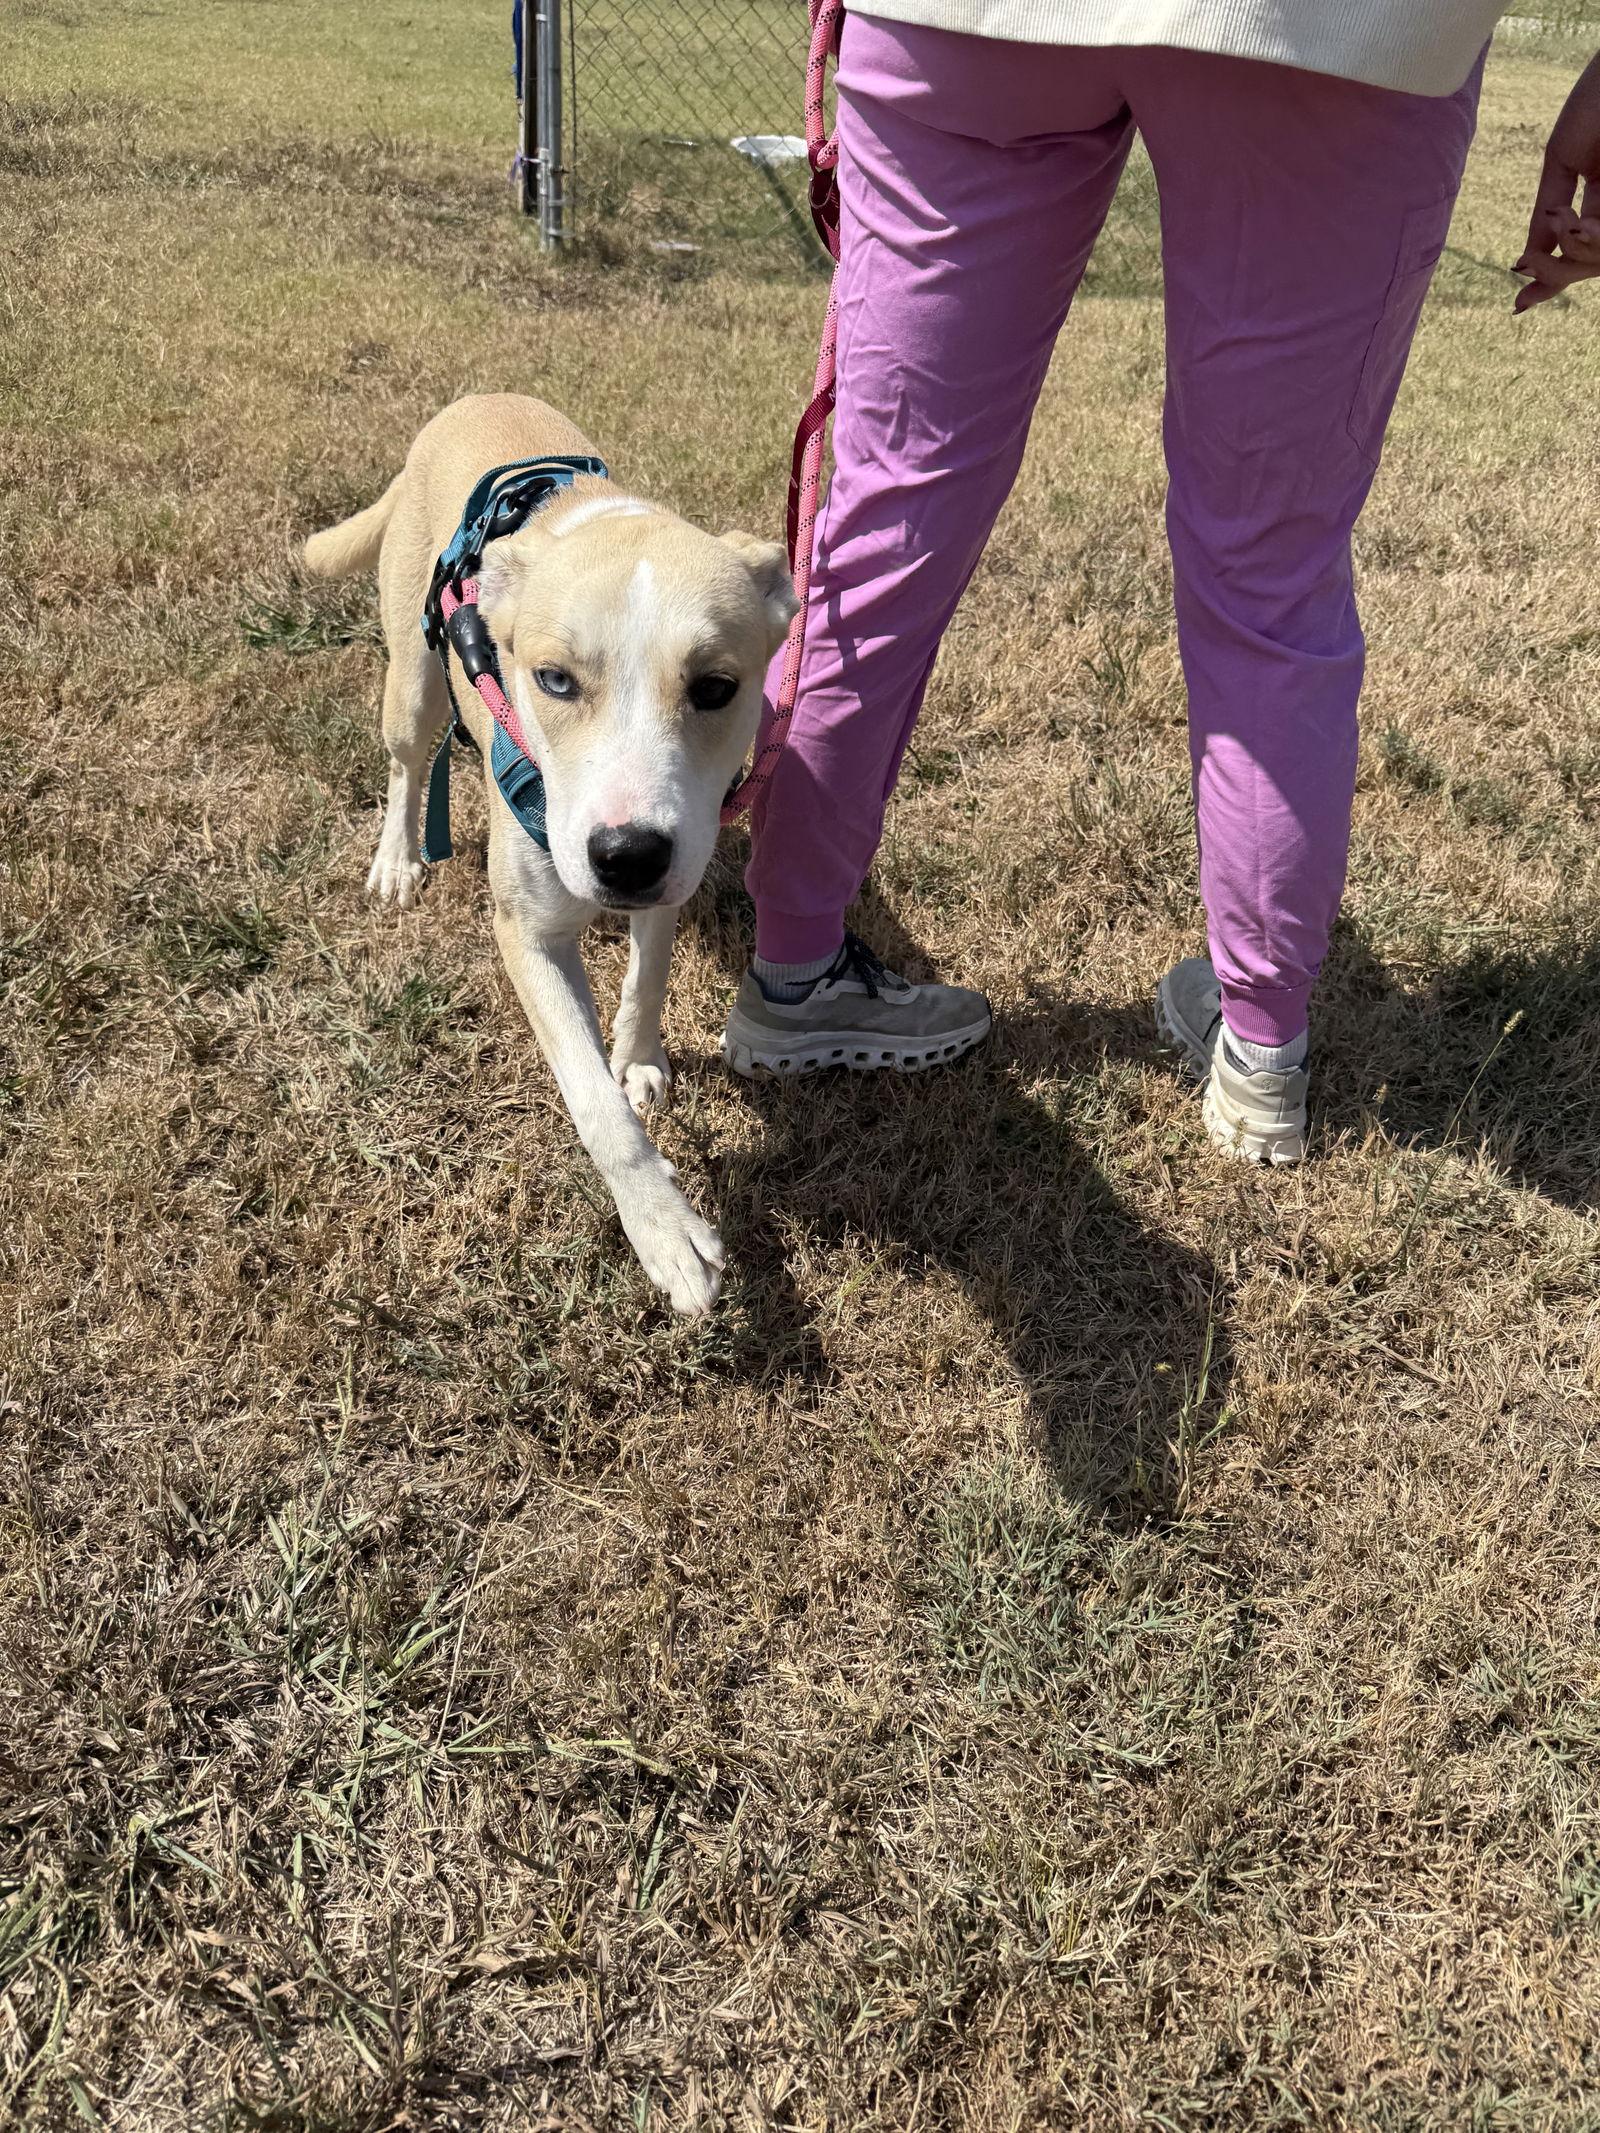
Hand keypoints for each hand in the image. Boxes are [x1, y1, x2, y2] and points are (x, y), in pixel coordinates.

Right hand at [1515, 49, 1599, 310]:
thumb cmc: (1595, 102)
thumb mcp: (1560, 160)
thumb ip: (1544, 211)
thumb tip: (1525, 258)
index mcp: (1598, 198)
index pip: (1573, 251)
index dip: (1548, 280)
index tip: (1519, 305)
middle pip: (1588, 266)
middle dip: (1556, 273)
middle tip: (1527, 264)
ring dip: (1574, 256)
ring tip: (1564, 223)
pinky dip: (1589, 241)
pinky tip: (1577, 226)